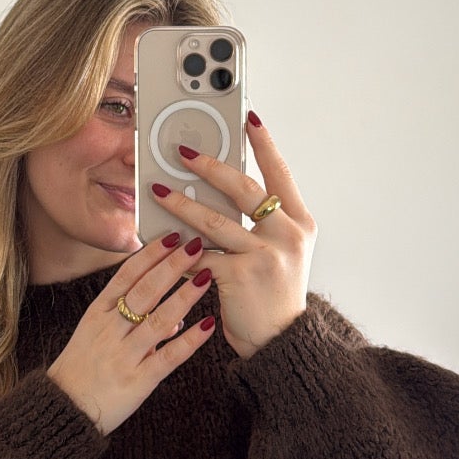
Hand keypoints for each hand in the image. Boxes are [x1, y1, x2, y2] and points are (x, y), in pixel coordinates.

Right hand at [47, 231, 217, 435]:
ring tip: (206, 277)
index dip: (151, 255)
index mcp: (98, 314)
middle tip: (195, 245)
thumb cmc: (81, 369)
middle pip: (145, 291)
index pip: (127, 276)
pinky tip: (208, 325)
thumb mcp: (94, 336)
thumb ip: (129, 322)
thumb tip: (173, 320)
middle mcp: (111, 330)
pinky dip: (190, 340)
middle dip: (172, 266)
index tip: (171, 236)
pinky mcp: (139, 380)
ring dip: (185, 297)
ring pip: (160, 320)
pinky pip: (169, 357)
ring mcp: (125, 355)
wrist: (64, 410)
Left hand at [150, 115, 317, 359]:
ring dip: (181, 204)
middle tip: (183, 152)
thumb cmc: (274, 296)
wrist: (280, 341)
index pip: (281, 173)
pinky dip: (177, 249)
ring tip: (158, 191)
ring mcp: (266, 255)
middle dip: (210, 166)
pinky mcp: (241, 275)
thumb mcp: (282, 253)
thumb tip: (222, 191)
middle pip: (244, 188)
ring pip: (214, 219)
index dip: (265, 144)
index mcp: (301, 224)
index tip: (250, 117)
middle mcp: (288, 234)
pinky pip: (200, 255)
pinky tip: (158, 239)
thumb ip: (262, 223)